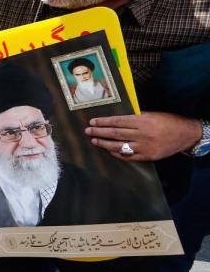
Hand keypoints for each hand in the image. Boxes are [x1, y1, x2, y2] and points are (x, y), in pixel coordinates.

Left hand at [85, 112, 201, 161]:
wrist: (185, 134)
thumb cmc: (167, 121)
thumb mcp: (152, 114)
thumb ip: (135, 117)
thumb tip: (115, 120)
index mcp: (143, 121)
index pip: (118, 121)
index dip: (103, 122)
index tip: (92, 122)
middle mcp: (143, 135)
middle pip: (115, 134)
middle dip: (99, 132)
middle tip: (88, 131)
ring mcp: (144, 147)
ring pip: (119, 146)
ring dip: (104, 144)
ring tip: (94, 140)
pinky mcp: (147, 157)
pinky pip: (127, 156)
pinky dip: (116, 153)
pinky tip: (108, 150)